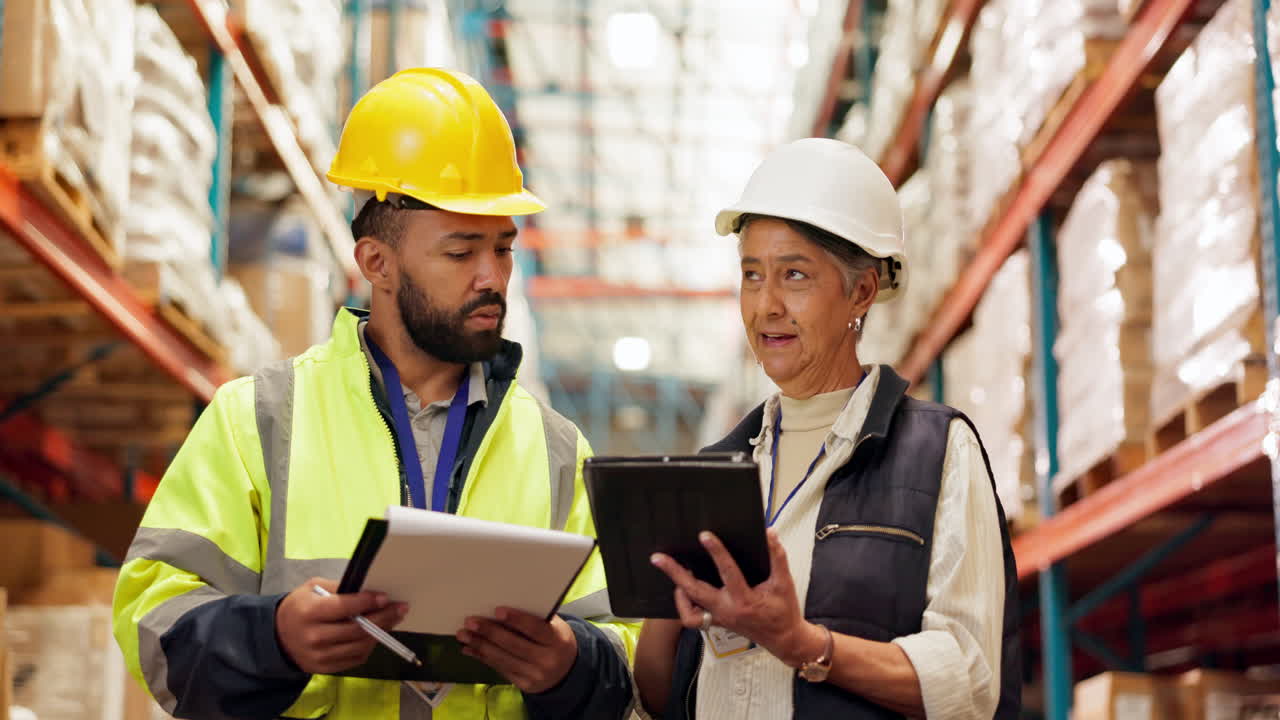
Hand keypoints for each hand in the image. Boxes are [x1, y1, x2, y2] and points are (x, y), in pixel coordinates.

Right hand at [275, 578, 409, 673]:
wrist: (278, 637)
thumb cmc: (300, 607)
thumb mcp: (312, 588)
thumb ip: (339, 588)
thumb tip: (368, 589)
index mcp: (309, 613)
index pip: (343, 607)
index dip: (367, 602)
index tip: (385, 597)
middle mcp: (314, 637)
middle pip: (357, 628)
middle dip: (383, 617)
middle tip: (401, 608)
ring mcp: (320, 656)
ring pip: (360, 645)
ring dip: (382, 632)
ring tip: (394, 619)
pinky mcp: (326, 669)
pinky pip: (356, 658)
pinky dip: (370, 645)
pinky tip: (378, 633)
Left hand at [456, 608, 578, 692]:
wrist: (567, 671)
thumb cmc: (555, 640)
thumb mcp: (554, 627)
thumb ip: (535, 618)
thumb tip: (500, 610)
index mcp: (557, 640)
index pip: (535, 628)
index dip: (516, 619)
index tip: (497, 610)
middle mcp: (547, 660)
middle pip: (514, 645)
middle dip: (490, 632)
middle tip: (470, 622)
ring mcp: (534, 675)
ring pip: (503, 659)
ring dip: (480, 646)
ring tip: (463, 635)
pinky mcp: (523, 685)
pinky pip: (500, 669)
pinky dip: (483, 658)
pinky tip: (470, 649)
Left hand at [650, 529, 826, 667]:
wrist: (782, 638)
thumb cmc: (783, 610)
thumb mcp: (784, 582)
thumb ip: (778, 557)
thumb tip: (769, 533)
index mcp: (745, 599)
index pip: (728, 572)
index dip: (716, 552)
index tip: (704, 535)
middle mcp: (727, 610)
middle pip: (694, 592)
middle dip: (675, 573)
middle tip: (659, 558)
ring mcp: (718, 618)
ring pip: (688, 609)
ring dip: (678, 590)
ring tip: (672, 570)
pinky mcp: (715, 622)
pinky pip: (692, 617)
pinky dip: (684, 604)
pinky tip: (683, 588)